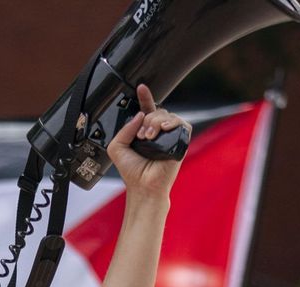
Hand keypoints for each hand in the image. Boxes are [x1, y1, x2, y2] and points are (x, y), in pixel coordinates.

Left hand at [106, 83, 189, 200]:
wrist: (143, 186)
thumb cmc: (132, 171)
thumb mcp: (117, 147)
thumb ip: (123, 129)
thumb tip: (139, 115)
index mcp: (144, 131)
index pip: (146, 109)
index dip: (145, 97)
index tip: (141, 87)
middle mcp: (157, 132)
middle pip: (156, 111)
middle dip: (146, 119)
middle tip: (141, 136)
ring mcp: (169, 136)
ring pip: (166, 115)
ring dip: (155, 122)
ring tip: (148, 137)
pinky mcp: (180, 141)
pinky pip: (182, 123)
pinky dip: (172, 122)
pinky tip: (163, 129)